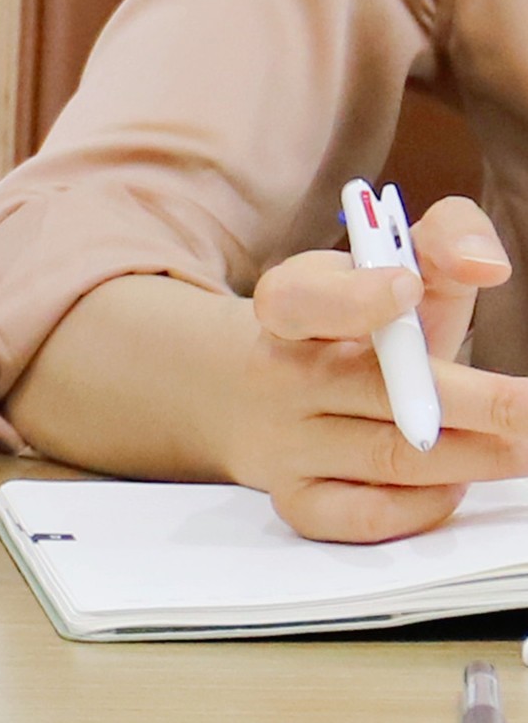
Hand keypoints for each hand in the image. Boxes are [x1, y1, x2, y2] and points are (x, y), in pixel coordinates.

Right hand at [221, 195, 527, 540]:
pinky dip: (420, 507)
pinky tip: (454, 484)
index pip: (304, 299)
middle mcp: (278, 373)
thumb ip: (446, 240)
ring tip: (524, 446)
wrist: (258, 389)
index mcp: (291, 304)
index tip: (407, 287)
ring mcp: (284, 441)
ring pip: (387, 458)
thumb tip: (487, 264)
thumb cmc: (354, 327)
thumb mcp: (392, 268)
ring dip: (474, 456)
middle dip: (473, 403)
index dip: (354, 296)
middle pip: (372, 390)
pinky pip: (362, 517)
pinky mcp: (296, 498)